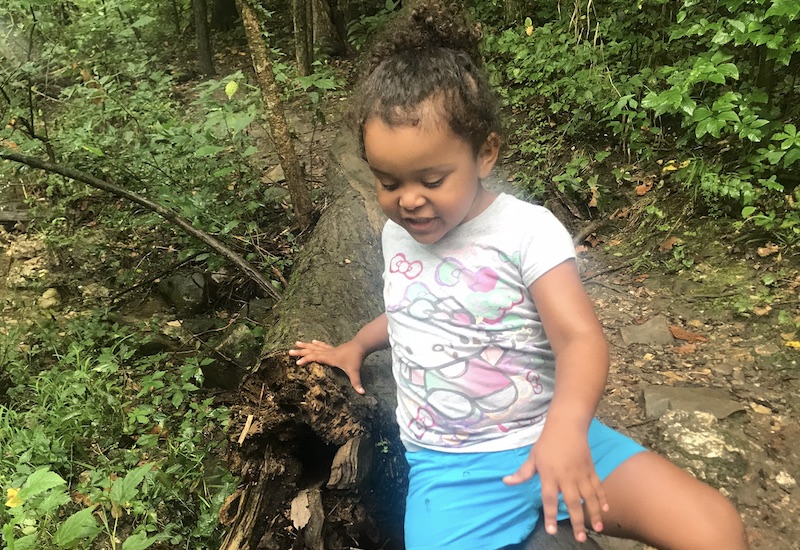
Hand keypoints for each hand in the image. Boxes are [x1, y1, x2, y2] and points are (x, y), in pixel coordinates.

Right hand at [288, 339, 366, 393]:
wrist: (361, 345)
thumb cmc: (356, 358)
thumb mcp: (355, 371)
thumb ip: (356, 382)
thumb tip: (362, 393)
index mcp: (330, 358)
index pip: (315, 357)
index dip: (306, 359)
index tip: (297, 363)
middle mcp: (328, 353)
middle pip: (311, 351)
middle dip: (300, 352)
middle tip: (289, 351)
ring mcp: (331, 349)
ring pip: (315, 347)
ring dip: (306, 345)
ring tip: (296, 343)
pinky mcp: (334, 348)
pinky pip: (323, 345)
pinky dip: (317, 344)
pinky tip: (313, 341)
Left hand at [503, 427, 607, 541]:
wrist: (567, 426)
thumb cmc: (547, 443)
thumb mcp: (532, 457)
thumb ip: (522, 473)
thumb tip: (506, 482)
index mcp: (549, 475)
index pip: (549, 499)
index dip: (550, 515)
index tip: (551, 531)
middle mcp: (566, 477)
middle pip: (572, 502)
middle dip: (577, 521)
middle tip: (580, 538)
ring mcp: (581, 474)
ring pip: (589, 497)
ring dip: (594, 513)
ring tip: (598, 528)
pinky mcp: (591, 469)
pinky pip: (598, 486)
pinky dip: (603, 498)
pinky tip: (606, 510)